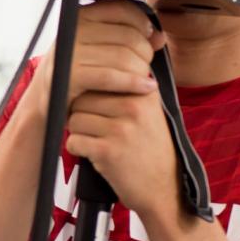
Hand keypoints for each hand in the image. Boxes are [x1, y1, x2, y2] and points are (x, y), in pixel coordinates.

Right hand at [27, 0, 161, 115]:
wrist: (48, 101)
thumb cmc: (78, 74)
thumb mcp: (101, 50)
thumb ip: (129, 40)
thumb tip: (159, 37)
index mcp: (81, 16)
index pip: (123, 9)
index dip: (144, 23)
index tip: (151, 38)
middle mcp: (74, 30)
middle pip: (128, 35)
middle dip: (145, 52)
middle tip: (146, 66)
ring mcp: (70, 52)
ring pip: (123, 56)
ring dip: (141, 70)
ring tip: (144, 79)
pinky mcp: (70, 76)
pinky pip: (112, 77)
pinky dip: (133, 83)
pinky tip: (145, 88)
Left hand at [56, 1, 177, 218]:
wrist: (165, 188)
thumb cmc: (150, 147)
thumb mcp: (149, 109)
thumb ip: (131, 83)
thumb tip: (110, 52)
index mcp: (143, 90)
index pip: (98, 76)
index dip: (91, 93)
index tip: (99, 106)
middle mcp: (134, 105)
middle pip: (81, 96)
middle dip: (82, 113)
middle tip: (98, 128)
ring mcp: (122, 128)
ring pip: (74, 119)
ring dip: (80, 133)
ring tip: (99, 141)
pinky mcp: (109, 151)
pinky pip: (74, 141)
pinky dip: (79, 150)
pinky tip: (96, 155)